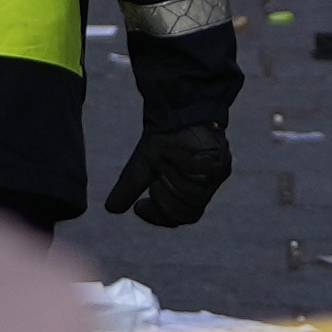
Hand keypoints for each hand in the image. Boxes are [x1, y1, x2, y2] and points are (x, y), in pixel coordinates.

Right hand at [108, 120, 236, 233]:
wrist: (177, 112)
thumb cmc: (162, 140)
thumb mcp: (141, 166)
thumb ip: (130, 188)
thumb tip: (110, 209)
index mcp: (187, 195)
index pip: (177, 219)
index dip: (158, 217)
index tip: (138, 207)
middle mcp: (205, 190)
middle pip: (189, 215)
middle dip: (166, 199)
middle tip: (155, 183)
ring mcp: (216, 178)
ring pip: (195, 196)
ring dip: (173, 178)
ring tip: (165, 161)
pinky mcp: (221, 163)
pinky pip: (201, 173)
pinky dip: (183, 162)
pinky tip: (174, 152)